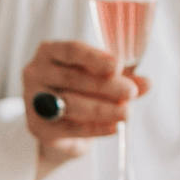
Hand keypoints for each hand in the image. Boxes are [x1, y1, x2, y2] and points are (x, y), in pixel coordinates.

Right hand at [22, 40, 148, 168]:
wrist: (56, 123)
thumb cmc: (78, 89)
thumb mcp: (101, 78)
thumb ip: (122, 78)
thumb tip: (147, 83)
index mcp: (50, 52)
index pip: (71, 50)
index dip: (94, 58)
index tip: (117, 66)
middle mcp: (35, 73)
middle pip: (71, 78)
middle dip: (104, 86)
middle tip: (131, 92)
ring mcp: (32, 100)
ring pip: (68, 103)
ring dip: (100, 109)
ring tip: (126, 113)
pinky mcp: (37, 126)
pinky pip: (67, 127)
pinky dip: (93, 129)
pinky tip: (112, 128)